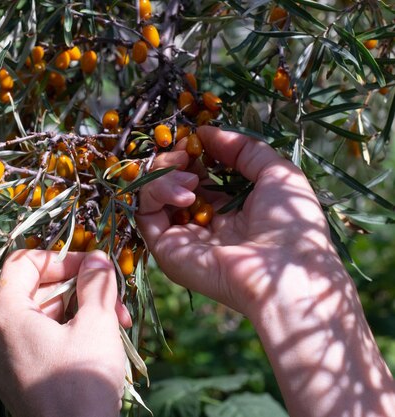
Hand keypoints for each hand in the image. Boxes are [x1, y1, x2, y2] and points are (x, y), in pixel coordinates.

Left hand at [0, 250, 130, 416]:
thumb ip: (96, 284)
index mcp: (7, 316)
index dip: (60, 257)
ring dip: (80, 311)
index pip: (24, 263)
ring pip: (44, 318)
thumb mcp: (96, 325)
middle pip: (36, 291)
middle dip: (80, 288)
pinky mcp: (21, 381)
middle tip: (114, 297)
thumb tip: (98, 258)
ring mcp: (7, 362)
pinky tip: (100, 342)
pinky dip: (69, 334)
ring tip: (118, 322)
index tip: (92, 266)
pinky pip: (42, 343)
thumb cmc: (82, 383)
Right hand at [137, 126, 394, 416]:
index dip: (193, 153)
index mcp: (227, 209)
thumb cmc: (292, 225)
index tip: (198, 139)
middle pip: (169, 181)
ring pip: (151, 193)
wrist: (287, 273)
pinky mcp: (165, 248)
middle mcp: (200, 222)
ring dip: (164, 172)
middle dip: (174, 158)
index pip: (196, 175)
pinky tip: (186, 191)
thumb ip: (244, 148)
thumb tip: (206, 131)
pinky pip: (145, 211)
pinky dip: (157, 191)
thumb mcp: (278, 173)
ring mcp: (180, 236)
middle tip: (187, 153)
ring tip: (190, 176)